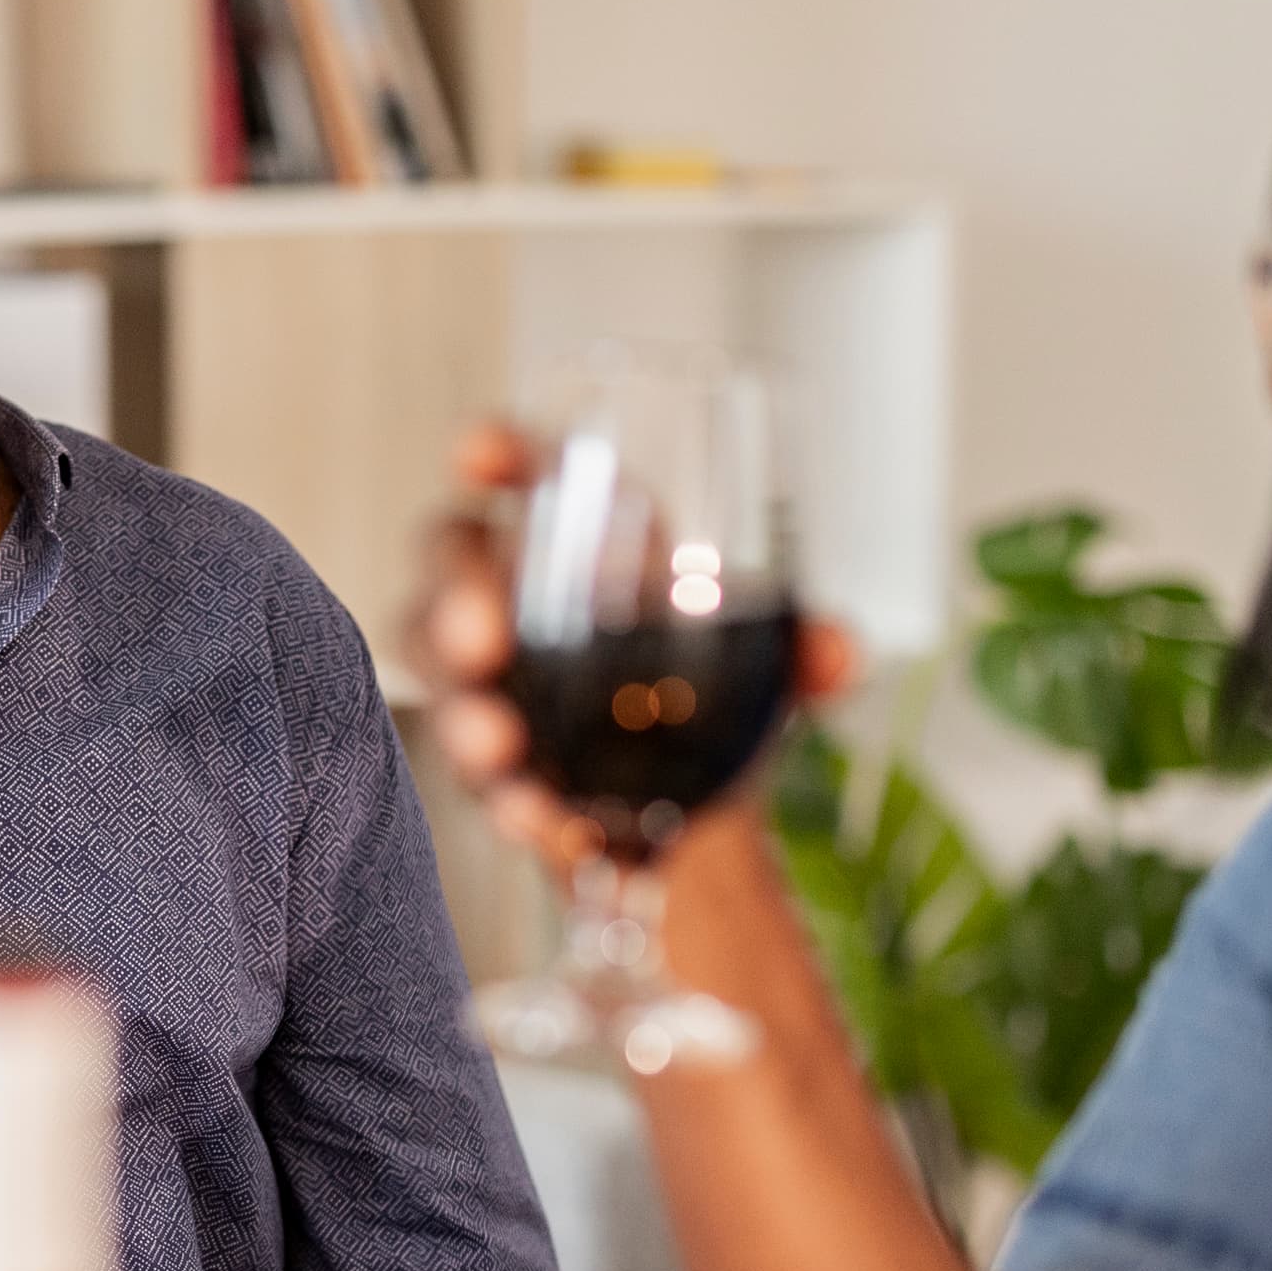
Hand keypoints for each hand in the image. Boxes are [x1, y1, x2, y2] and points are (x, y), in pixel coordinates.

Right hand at [410, 421, 854, 860]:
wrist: (692, 807)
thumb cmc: (712, 698)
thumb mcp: (767, 669)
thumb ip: (804, 651)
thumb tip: (835, 653)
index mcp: (593, 539)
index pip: (535, 474)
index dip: (499, 453)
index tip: (472, 457)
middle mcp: (519, 593)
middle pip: (452, 561)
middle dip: (454, 597)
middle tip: (483, 645)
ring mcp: (488, 675)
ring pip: (436, 667)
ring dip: (462, 709)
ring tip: (499, 751)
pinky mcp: (485, 755)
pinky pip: (469, 765)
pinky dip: (504, 794)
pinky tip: (539, 817)